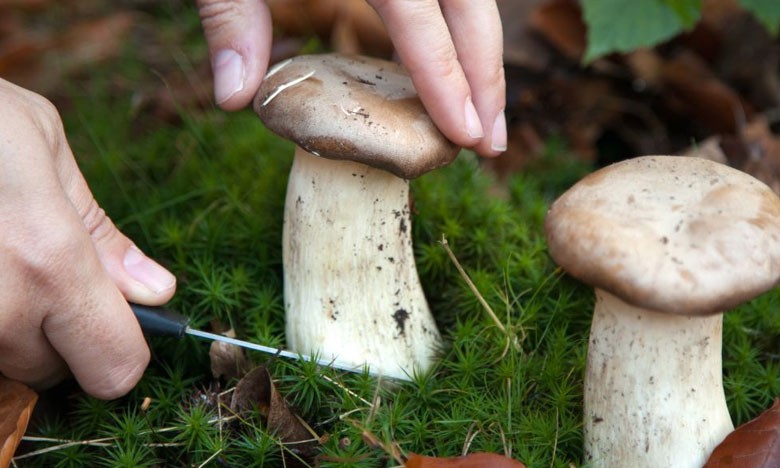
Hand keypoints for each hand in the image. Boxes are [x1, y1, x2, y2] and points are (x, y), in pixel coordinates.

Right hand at [0, 79, 175, 398]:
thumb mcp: (44, 149)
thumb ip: (101, 234)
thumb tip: (156, 291)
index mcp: (50, 262)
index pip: (117, 368)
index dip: (124, 350)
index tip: (115, 323)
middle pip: (53, 371)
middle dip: (59, 333)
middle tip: (35, 270)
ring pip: (2, 364)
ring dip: (9, 327)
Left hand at [196, 0, 505, 156]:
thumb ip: (231, 14)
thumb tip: (233, 99)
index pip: (420, 17)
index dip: (446, 78)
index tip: (466, 135)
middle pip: (470, 4)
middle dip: (486, 75)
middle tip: (492, 145)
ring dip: (483, 54)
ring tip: (486, 114)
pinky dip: (463, 25)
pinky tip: (462, 62)